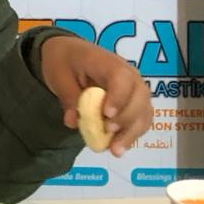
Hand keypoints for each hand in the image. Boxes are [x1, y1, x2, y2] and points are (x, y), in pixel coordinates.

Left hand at [38, 35, 152, 154]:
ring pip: (144, 112)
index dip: (118, 97)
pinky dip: (132, 134)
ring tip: (115, 150)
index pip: (122, 78)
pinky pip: (140, 119)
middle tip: (108, 132)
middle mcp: (129, 74)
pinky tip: (118, 148)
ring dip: (132, 133)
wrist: (70, 53)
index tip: (107, 115)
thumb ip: (68, 97)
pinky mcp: (134, 103)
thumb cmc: (64, 60)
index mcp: (108, 62)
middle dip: (127, 119)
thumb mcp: (58, 74)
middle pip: (140, 97)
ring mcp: (135, 89)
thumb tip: (72, 122)